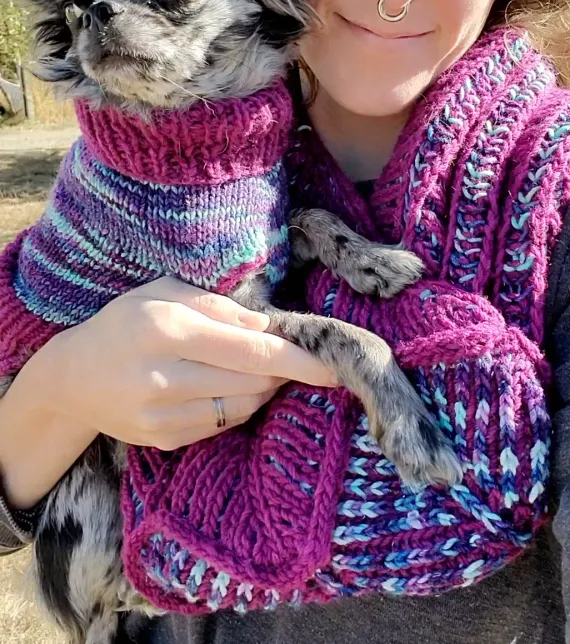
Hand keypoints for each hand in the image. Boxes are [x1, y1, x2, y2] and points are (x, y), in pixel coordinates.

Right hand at [40, 277, 335, 450]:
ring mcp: (162, 416)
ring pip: (242, 408)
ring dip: (263, 388)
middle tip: (290, 356)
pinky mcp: (163, 441)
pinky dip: (237, 405)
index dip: (299, 360)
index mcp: (166, 330)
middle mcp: (163, 377)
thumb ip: (216, 306)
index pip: (250, 351)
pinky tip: (225, 386)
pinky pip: (221, 425)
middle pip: (252, 382)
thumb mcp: (162, 292)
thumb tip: (265, 327)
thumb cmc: (124, 323)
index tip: (334, 365)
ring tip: (253, 368)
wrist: (72, 380)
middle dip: (283, 371)